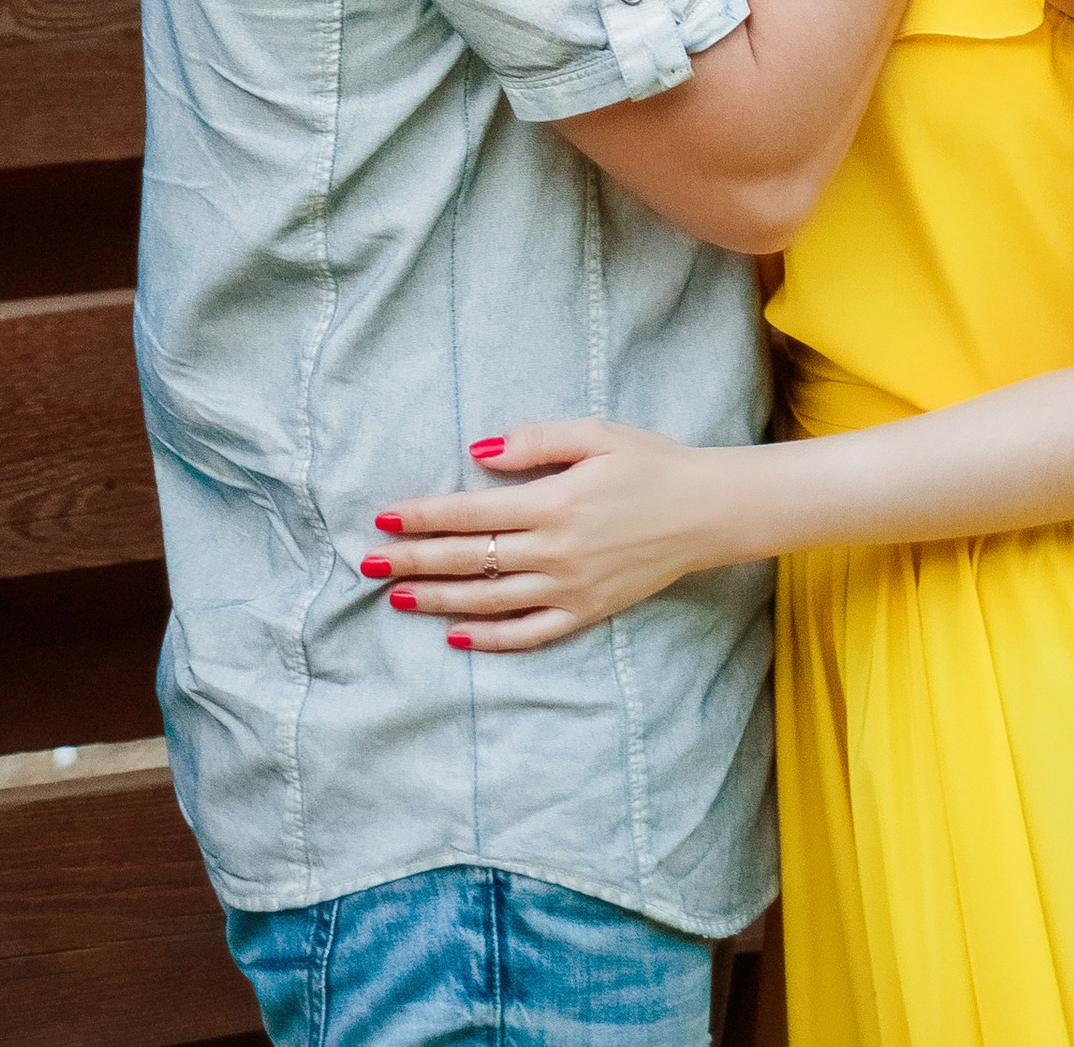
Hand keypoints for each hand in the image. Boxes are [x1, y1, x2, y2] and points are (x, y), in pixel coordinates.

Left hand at [361, 422, 737, 649]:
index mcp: (553, 502)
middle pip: (469, 559)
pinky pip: (527, 634)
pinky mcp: (585, 612)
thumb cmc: (649, 463)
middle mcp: (554, 551)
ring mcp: (568, 588)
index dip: (424, 517)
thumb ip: (535, 440)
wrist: (705, 511)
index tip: (385, 518)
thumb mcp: (596, 434)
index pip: (470, 512)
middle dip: (414, 561)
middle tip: (368, 563)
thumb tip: (478, 451)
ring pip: (488, 601)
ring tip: (397, 597)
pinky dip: (488, 638)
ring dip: (438, 600)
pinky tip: (456, 634)